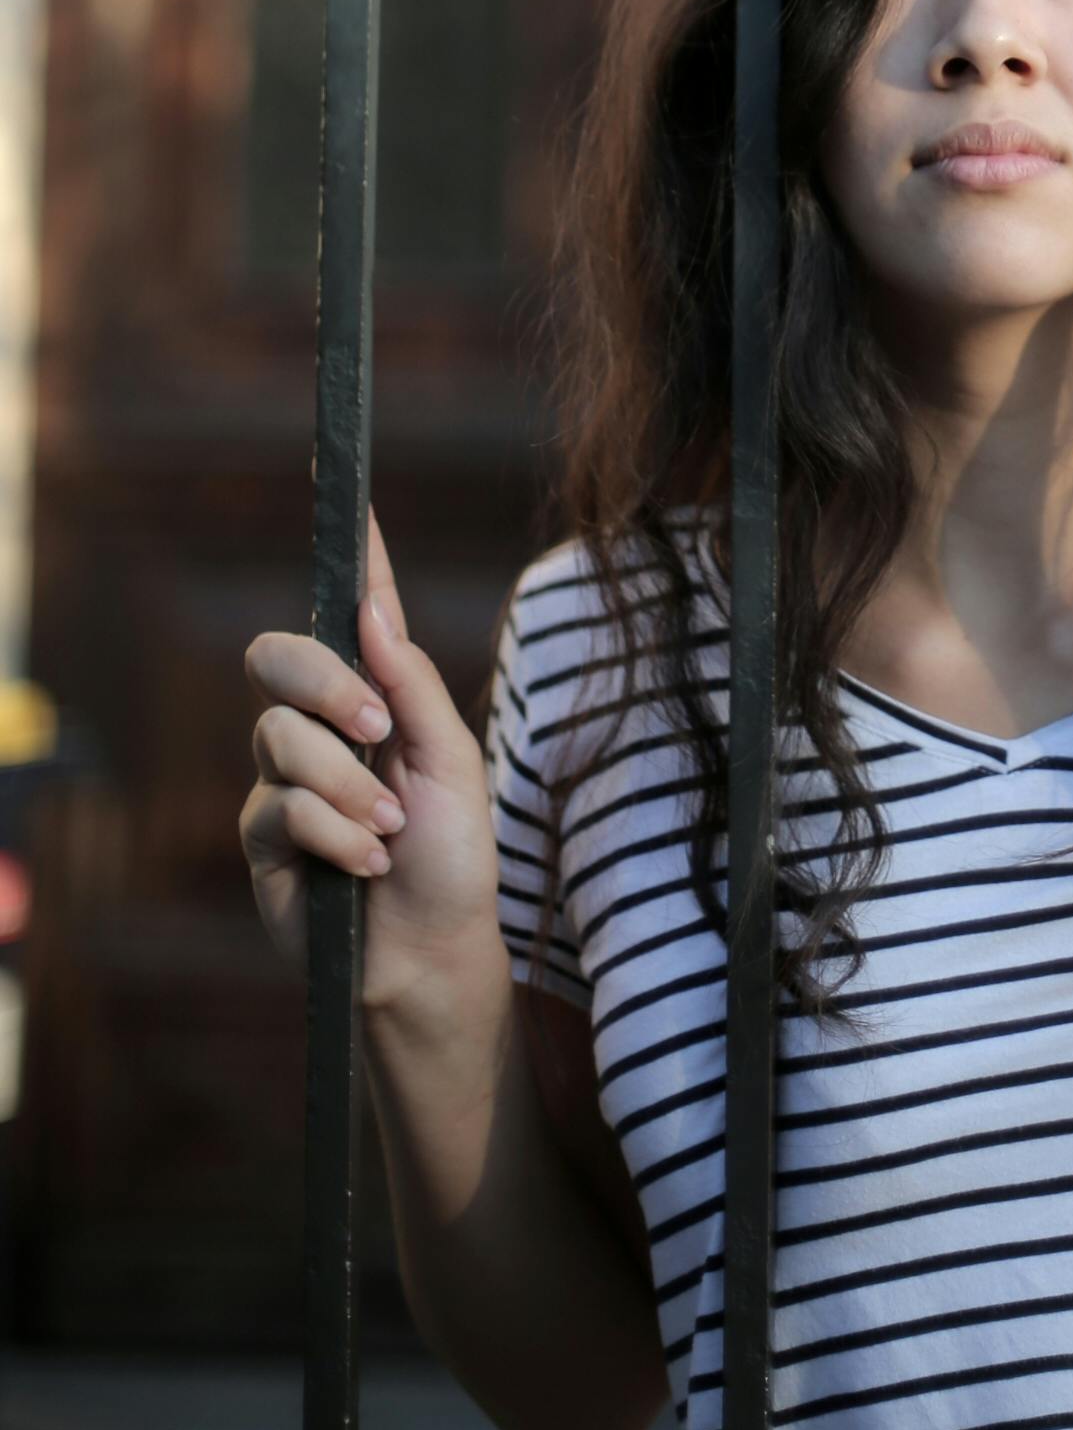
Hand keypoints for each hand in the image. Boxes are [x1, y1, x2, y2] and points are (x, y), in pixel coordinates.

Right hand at [239, 503, 500, 1016]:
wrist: (430, 950)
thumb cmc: (453, 854)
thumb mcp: (453, 762)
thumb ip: (411, 684)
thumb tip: (370, 612)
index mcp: (376, 694)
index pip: (354, 611)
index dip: (349, 551)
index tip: (338, 479)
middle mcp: (320, 724)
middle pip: (275, 657)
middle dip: (325, 685)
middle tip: (377, 730)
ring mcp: (283, 778)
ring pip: (278, 737)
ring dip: (345, 785)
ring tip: (388, 831)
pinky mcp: (262, 836)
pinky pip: (277, 807)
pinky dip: (334, 834)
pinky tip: (365, 865)